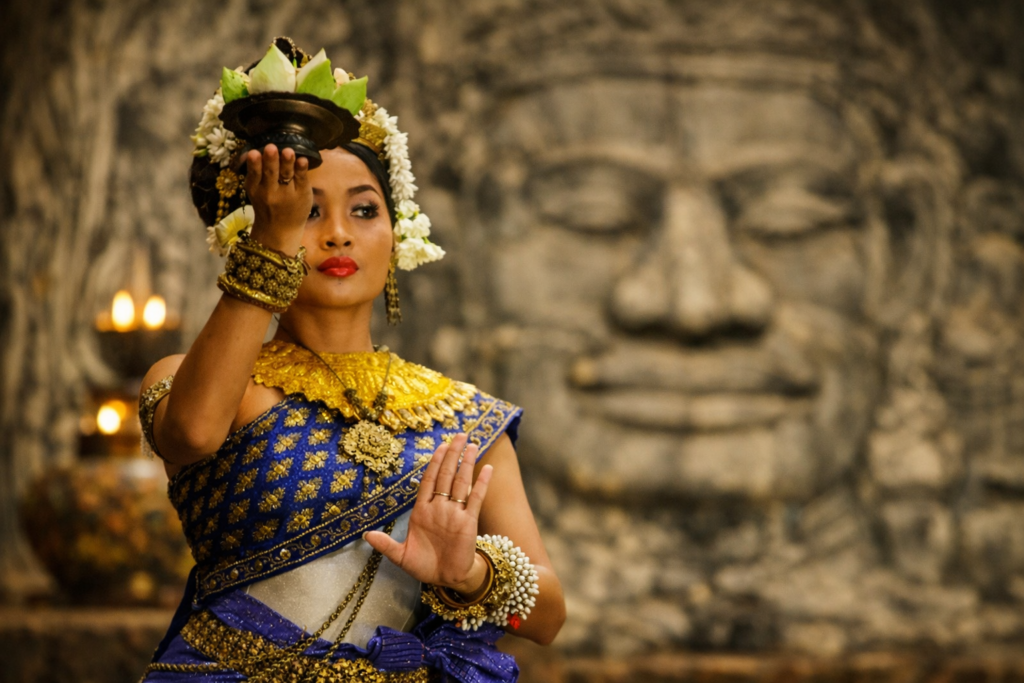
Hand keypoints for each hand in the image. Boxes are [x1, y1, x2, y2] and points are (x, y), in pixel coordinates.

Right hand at [243, 144, 310, 254]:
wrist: (280, 229)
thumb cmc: (267, 204)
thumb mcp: (255, 191)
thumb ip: (255, 173)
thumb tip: (252, 150)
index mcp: (255, 188)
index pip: (254, 174)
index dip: (254, 164)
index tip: (253, 152)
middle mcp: (270, 192)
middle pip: (271, 173)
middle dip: (271, 160)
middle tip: (271, 147)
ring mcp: (287, 194)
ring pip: (287, 175)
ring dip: (288, 163)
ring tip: (288, 151)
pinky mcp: (302, 194)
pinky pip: (302, 180)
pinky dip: (302, 170)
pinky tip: (303, 160)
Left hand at [364, 434, 493, 592]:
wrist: (446, 579)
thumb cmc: (424, 566)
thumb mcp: (400, 556)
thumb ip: (385, 544)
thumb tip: (365, 535)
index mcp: (423, 511)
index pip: (429, 481)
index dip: (434, 463)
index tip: (440, 447)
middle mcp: (440, 508)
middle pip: (446, 475)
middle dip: (452, 455)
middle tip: (459, 435)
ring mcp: (455, 514)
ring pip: (461, 483)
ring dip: (466, 463)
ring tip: (472, 444)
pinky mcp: (468, 523)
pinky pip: (475, 500)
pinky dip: (481, 484)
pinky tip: (487, 470)